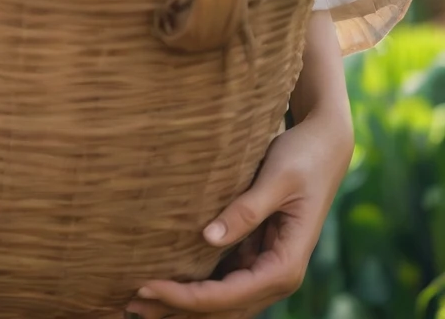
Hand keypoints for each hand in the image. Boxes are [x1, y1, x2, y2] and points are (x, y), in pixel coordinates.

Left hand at [127, 14, 352, 318]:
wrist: (322, 147)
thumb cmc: (300, 158)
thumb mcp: (277, 180)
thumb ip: (247, 209)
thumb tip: (208, 238)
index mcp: (285, 267)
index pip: (228, 295)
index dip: (186, 298)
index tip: (146, 286)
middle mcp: (274, 276)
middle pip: (221, 308)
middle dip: (176, 310)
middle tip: (126, 303)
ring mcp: (262, 268)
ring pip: (220, 301)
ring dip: (181, 305)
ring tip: (134, 301)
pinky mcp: (252, 253)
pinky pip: (220, 280)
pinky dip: (192, 286)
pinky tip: (162, 281)